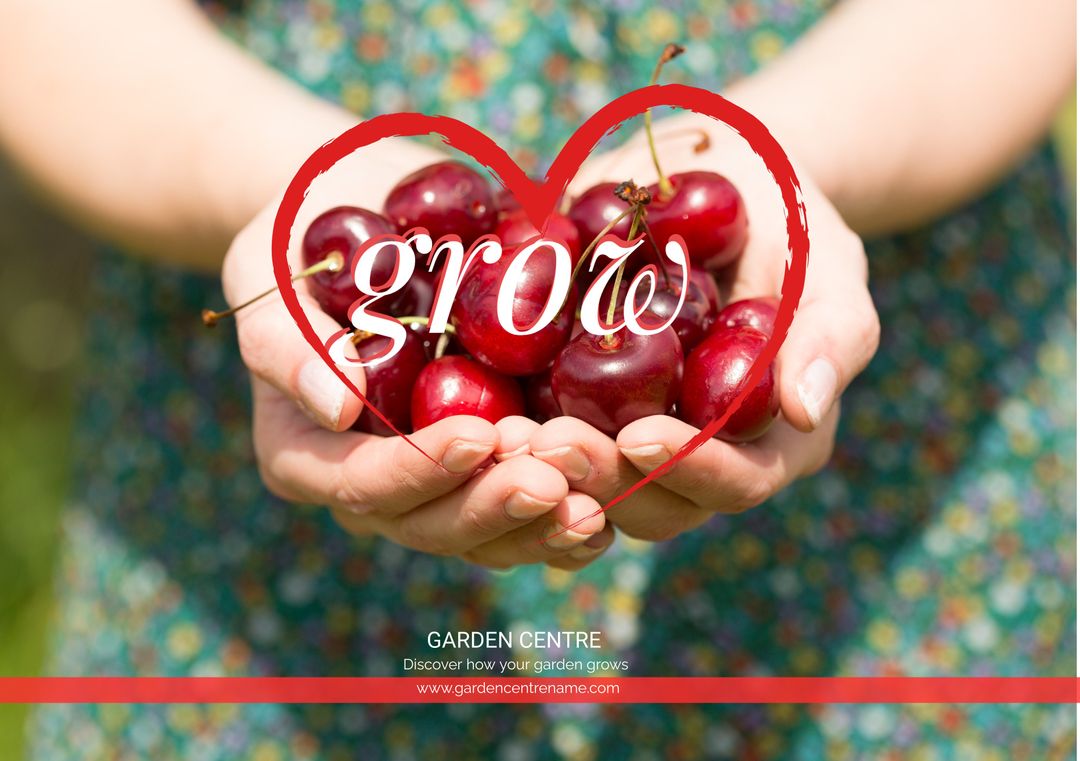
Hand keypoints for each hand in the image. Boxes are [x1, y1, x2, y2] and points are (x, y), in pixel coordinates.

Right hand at [222, 139, 612, 570]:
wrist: (366, 223)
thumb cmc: (303, 242)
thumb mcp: (270, 270)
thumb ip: (288, 339)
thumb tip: (336, 405)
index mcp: (307, 451)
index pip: (358, 483)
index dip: (416, 470)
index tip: (476, 433)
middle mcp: (369, 485)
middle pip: (429, 524)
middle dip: (492, 507)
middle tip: (554, 480)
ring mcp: (431, 485)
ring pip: (483, 535)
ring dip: (539, 526)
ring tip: (593, 504)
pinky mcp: (482, 470)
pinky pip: (522, 517)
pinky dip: (563, 520)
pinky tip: (610, 507)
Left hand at [531, 113, 878, 540]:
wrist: (717, 179)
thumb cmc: (787, 219)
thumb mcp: (824, 261)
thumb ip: (829, 334)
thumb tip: (805, 409)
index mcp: (768, 438)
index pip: (735, 481)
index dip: (687, 469)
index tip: (636, 436)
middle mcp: (700, 455)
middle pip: (653, 502)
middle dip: (601, 479)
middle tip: (546, 442)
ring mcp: (636, 439)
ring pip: (592, 489)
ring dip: (547, 474)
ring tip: (503, 438)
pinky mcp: (583, 410)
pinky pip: (546, 446)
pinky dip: (514, 443)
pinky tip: (478, 420)